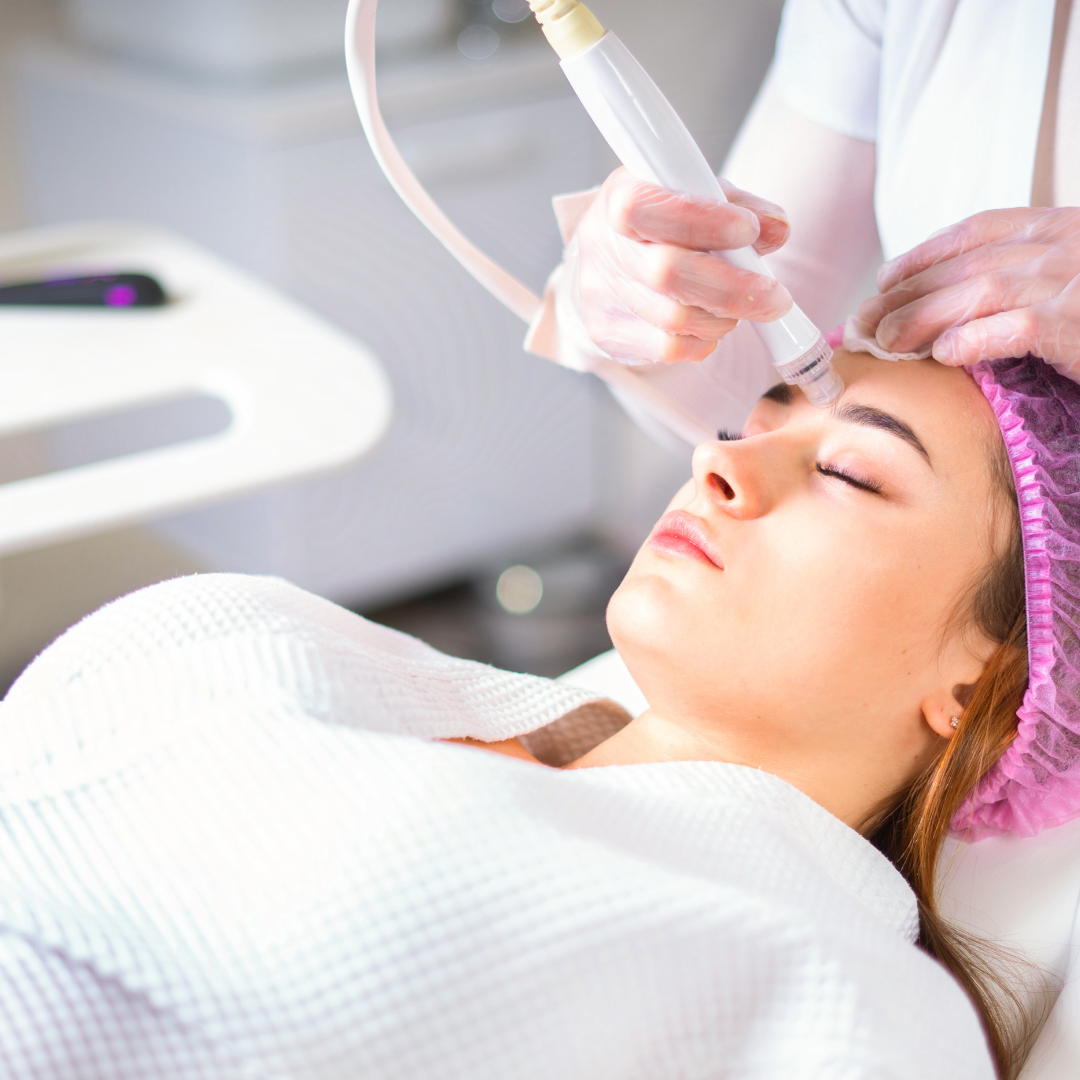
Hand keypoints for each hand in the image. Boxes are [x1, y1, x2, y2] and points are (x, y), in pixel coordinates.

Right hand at [567, 167, 792, 364]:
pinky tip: (711, 326)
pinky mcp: (608, 334)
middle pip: (668, 273)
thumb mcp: (698, 196)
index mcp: (621, 196)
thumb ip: (741, 205)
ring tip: (739, 307)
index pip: (648, 208)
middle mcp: (603, 246)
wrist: (608, 263)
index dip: (702, 221)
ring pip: (674, 318)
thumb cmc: (662, 224)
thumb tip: (777, 228)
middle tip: (776, 297)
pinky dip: (703, 341)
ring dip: (722, 317)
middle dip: (733, 288)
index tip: (749, 230)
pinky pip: (668, 349)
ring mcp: (601, 295)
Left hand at [857, 207, 1079, 379]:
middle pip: (966, 264)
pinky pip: (1018, 327)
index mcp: (1058, 227)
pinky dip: (975, 339)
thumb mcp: (1069, 275)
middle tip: (867, 321)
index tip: (886, 280)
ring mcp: (1072, 280)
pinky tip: (944, 354)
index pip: (976, 231)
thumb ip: (1021, 276)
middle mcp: (1063, 244)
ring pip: (980, 290)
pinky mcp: (1078, 321)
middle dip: (907, 294)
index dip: (923, 256)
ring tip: (887, 342)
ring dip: (924, 317)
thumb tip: (948, 306)